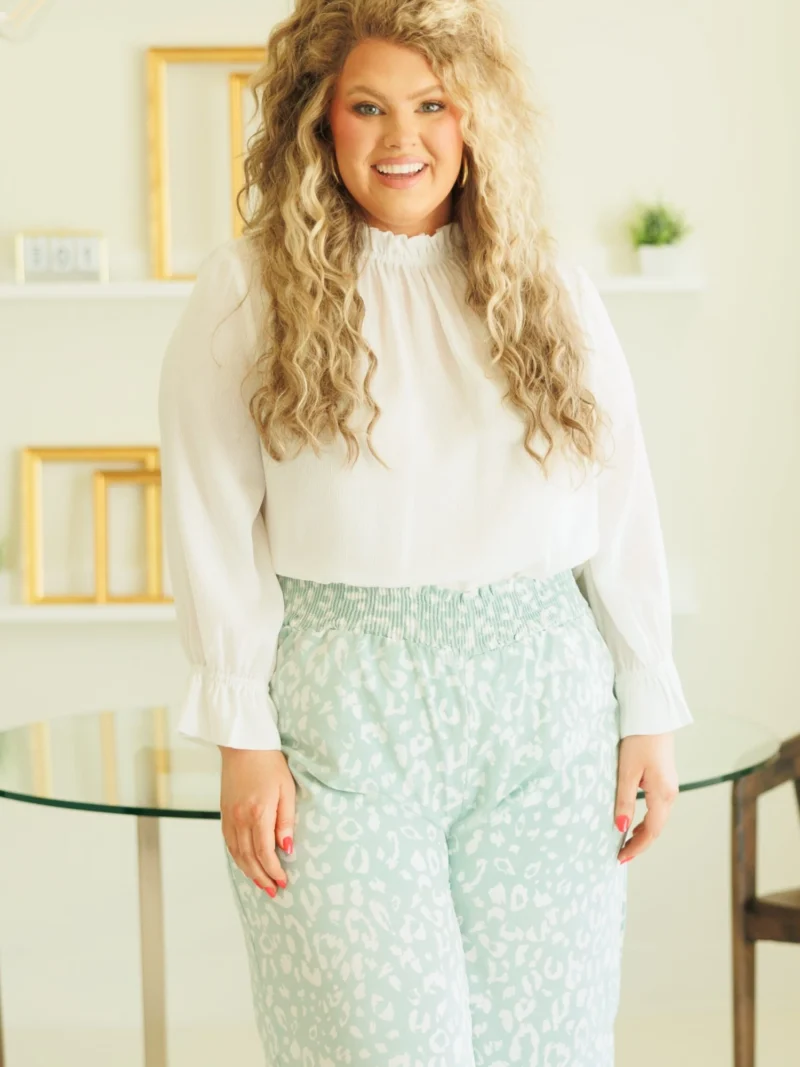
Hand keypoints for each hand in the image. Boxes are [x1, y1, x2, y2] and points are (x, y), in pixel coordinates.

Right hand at [219, 747, 295, 894]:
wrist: (243, 745)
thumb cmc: (269, 764)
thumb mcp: (286, 789)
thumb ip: (286, 820)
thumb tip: (287, 848)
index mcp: (258, 813)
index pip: (265, 852)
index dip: (274, 870)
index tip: (284, 881)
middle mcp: (240, 819)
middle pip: (249, 858)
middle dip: (262, 878)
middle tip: (273, 891)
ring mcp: (229, 817)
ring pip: (237, 854)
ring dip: (249, 872)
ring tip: (261, 884)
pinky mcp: (224, 813)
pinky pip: (229, 843)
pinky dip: (238, 858)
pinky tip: (246, 864)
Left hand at [614, 732, 678, 864]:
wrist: (652, 716)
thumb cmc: (638, 741)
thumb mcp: (626, 771)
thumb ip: (624, 800)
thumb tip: (620, 827)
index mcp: (662, 794)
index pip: (651, 831)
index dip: (636, 847)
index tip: (620, 858)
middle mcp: (670, 794)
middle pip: (657, 828)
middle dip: (640, 844)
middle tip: (621, 855)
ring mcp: (670, 787)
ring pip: (658, 819)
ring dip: (643, 833)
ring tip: (625, 843)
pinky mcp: (665, 780)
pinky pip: (658, 808)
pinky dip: (646, 820)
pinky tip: (634, 821)